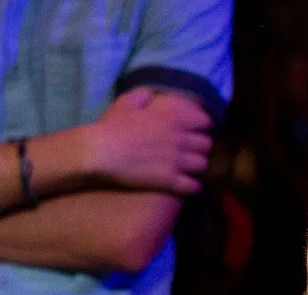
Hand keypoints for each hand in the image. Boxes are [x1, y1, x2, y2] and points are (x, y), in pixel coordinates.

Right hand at [78, 88, 212, 194]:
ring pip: (203, 165)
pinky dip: (193, 186)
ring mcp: (177, 160)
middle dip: (201, 147)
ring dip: (198, 166)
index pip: (205, 120)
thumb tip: (153, 95)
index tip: (197, 129)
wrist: (100, 152)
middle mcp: (180, 137)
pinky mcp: (170, 180)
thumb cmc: (112, 126)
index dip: (202, 125)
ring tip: (190, 167)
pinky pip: (193, 186)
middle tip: (193, 150)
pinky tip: (187, 184)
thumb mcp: (128, 102)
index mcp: (173, 115)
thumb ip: (145, 95)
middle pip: (207, 144)